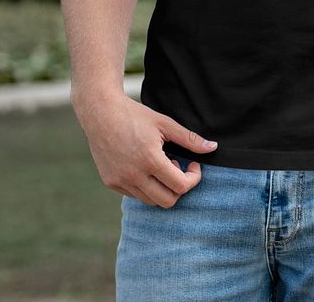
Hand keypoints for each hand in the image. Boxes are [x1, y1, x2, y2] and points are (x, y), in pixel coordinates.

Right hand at [73, 90, 217, 207]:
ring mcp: (120, 181)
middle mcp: (134, 175)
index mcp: (150, 160)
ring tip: (161, 164)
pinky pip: (135, 195)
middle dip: (179, 187)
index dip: (193, 177)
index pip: (180, 186)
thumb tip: (213, 147)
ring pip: (150, 201)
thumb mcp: (165, 123)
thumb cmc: (135, 115)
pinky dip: (145, 187)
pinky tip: (145, 166)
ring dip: (162, 188)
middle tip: (179, 167)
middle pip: (167, 201)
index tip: (192, 163)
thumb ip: (190, 139)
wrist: (101, 112)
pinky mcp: (111, 183)